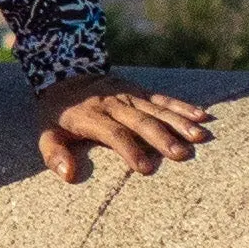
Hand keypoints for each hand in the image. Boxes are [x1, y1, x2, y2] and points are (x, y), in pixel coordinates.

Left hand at [38, 79, 212, 182]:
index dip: (129, 150)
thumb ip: (54, 154)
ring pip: (157, 109)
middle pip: (140, 121)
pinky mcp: (139, 90)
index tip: (146, 168)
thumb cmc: (57, 113)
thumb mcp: (45, 133)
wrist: (64, 73)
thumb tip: (68, 174)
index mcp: (90, 116)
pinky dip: (183, 106)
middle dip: (161, 138)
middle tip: (182, 155)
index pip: (114, 133)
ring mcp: (128, 94)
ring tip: (200, 138)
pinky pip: (163, 98)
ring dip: (179, 123)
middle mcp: (112, 103)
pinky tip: (203, 116)